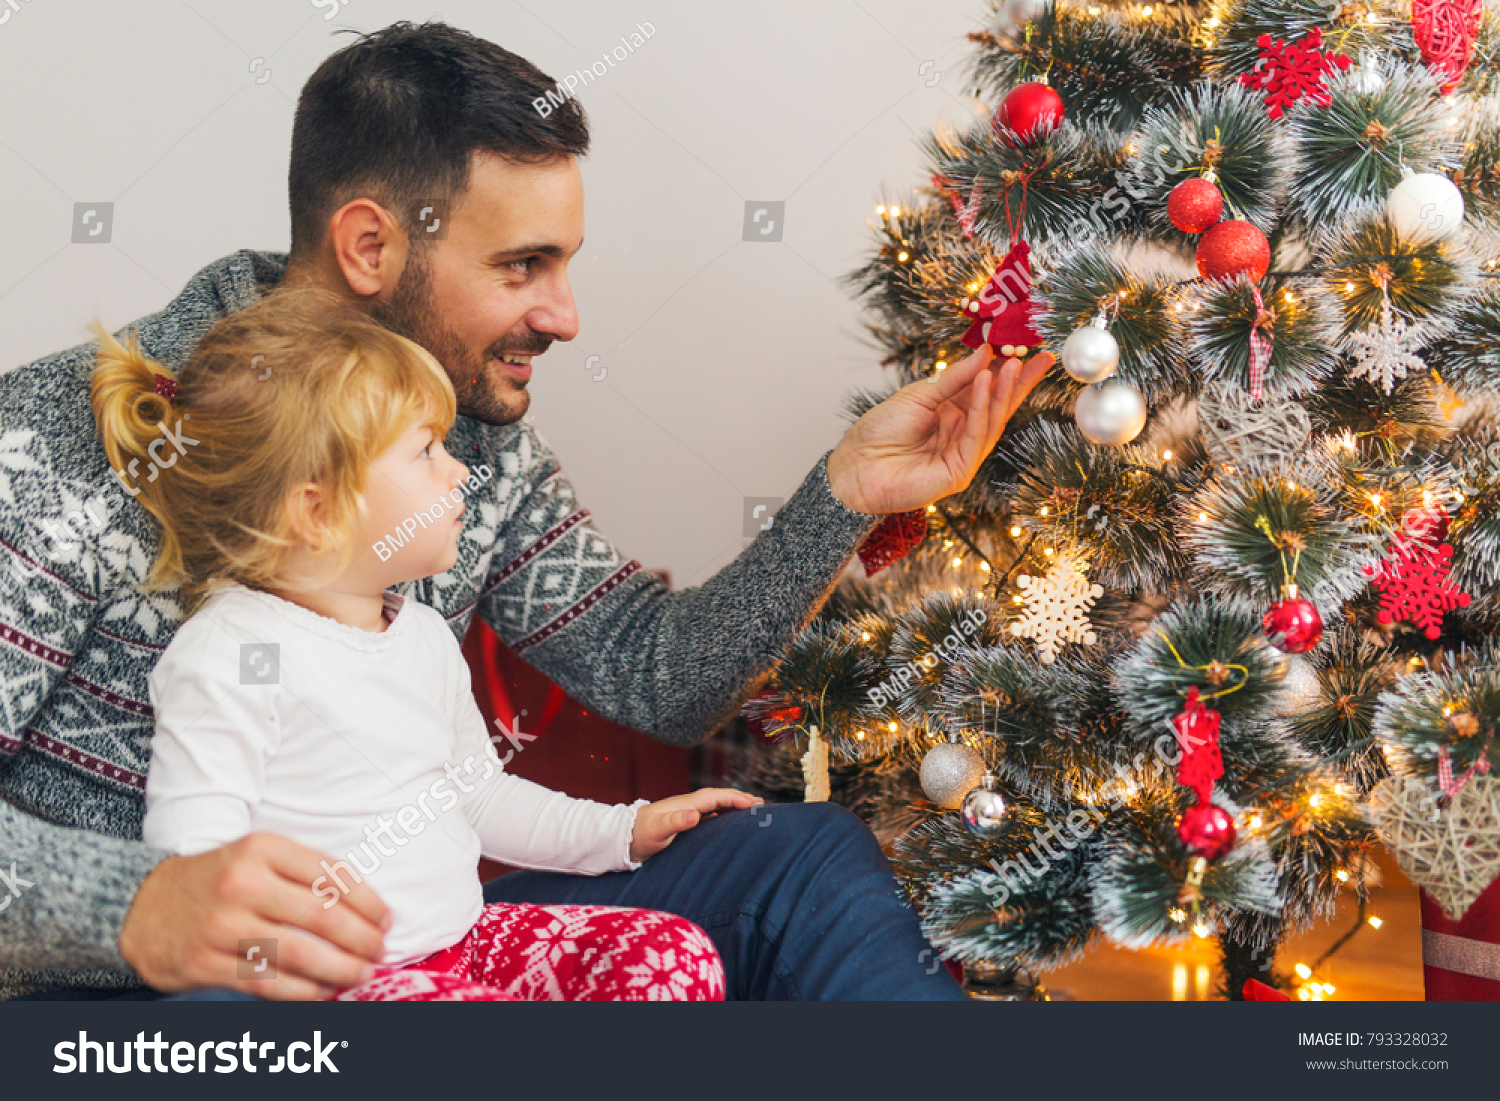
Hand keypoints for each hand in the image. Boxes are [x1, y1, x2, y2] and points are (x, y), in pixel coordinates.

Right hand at [119, 832, 391, 999]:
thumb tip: (364, 910)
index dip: (367, 901)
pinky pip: (269, 983)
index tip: (386, 919)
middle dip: (361, 938)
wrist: (138, 906)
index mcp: (261, 848)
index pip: (331, 874)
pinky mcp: (205, 963)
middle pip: (320, 916)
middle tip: (380, 950)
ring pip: (299, 953)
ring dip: (339, 968)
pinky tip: (324, 990)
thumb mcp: (256, 857)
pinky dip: (304, 991)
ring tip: (361, 973)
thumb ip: (304, 875)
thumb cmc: (215, 881)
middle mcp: (242, 884)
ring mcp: (222, 926)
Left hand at [629, 788, 763, 861]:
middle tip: (760, 804)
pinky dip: (722, 815)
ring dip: (732, 806)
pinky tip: (728, 822)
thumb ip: (676, 822)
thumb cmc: (640, 835)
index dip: (735, 798)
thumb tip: (696, 814)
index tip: (753, 803)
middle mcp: (688, 806)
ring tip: (750, 810)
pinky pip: (709, 816)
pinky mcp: (683, 823)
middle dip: (739, 799)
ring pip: (715, 806)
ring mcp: (686, 814)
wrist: (622, 838)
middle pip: (718, 798)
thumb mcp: (657, 830)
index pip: (715, 797)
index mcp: (685, 804)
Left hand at [826, 344, 1054, 513]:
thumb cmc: (878, 433)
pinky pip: (975, 436)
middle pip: (997, 406)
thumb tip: (986, 354)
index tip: (1028, 348)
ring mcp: (962, 455)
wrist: (854, 468)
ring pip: (990, 420)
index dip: (1008, 372)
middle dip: (1019, 382)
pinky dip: (981, 409)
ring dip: (1004, 391)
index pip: (986, 390)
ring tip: (1014, 363)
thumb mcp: (917, 395)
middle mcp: (961, 434)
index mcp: (951, 413)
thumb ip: (953, 378)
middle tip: (1040, 357)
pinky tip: (987, 384)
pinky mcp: (959, 472)